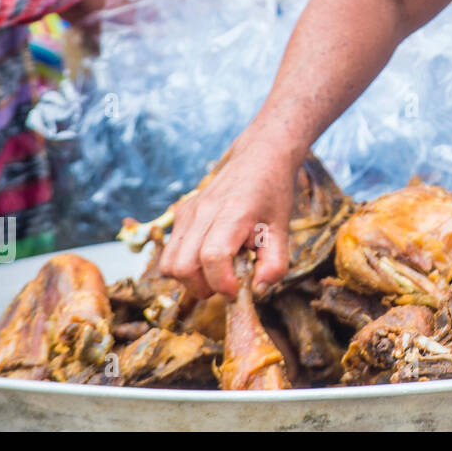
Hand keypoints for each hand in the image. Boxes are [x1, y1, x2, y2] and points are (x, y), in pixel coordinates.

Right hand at [157, 132, 297, 299]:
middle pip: (182, 266)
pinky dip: (185, 265)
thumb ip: (275, 265)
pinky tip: (210, 257)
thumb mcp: (282, 230)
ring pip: (168, 263)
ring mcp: (188, 212)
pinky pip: (170, 251)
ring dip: (190, 279)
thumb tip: (256, 292)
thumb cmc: (272, 194)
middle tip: (227, 284)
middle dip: (203, 287)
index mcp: (233, 213)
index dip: (222, 282)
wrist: (259, 158)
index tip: (236, 291)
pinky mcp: (180, 214)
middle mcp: (203, 211)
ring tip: (217, 273)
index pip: (212, 257)